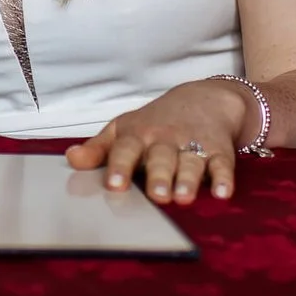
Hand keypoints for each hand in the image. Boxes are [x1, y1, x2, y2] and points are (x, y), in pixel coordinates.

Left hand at [64, 78, 253, 204]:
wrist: (205, 98)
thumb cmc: (156, 121)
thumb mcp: (124, 129)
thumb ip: (98, 148)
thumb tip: (70, 159)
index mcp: (138, 135)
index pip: (126, 149)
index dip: (119, 166)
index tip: (113, 185)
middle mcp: (166, 139)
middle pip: (161, 158)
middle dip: (158, 176)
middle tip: (156, 196)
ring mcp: (194, 144)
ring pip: (190, 162)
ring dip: (187, 179)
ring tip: (183, 197)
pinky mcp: (219, 150)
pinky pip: (223, 164)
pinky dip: (224, 178)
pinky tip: (223, 192)